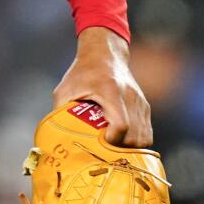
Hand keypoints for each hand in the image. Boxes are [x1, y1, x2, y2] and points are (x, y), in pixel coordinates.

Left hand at [51, 26, 152, 147]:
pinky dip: (136, 142)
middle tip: (104, 149)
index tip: (99, 142)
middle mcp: (130, 96)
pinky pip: (147, 133)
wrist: (104, 54)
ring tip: (112, 146)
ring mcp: (140, 102)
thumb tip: (56, 138)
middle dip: (120, 149)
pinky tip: (122, 141)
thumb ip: (59, 112)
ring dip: (129, 148)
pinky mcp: (144, 106)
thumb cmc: (82, 73)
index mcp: (110, 90)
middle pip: (135, 136)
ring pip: (144, 138)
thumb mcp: (65, 89)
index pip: (122, 125)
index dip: (112, 140)